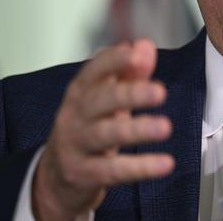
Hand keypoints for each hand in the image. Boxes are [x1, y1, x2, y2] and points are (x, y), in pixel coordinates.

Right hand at [32, 39, 173, 219]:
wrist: (57, 174)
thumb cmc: (89, 127)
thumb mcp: (108, 98)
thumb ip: (130, 72)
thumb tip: (145, 47)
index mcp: (82, 90)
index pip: (94, 69)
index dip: (114, 60)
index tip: (135, 53)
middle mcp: (75, 114)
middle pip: (100, 100)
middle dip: (130, 94)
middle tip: (159, 92)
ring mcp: (76, 144)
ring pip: (105, 134)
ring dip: (137, 129)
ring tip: (164, 127)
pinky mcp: (83, 173)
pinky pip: (112, 170)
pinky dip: (140, 167)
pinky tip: (163, 163)